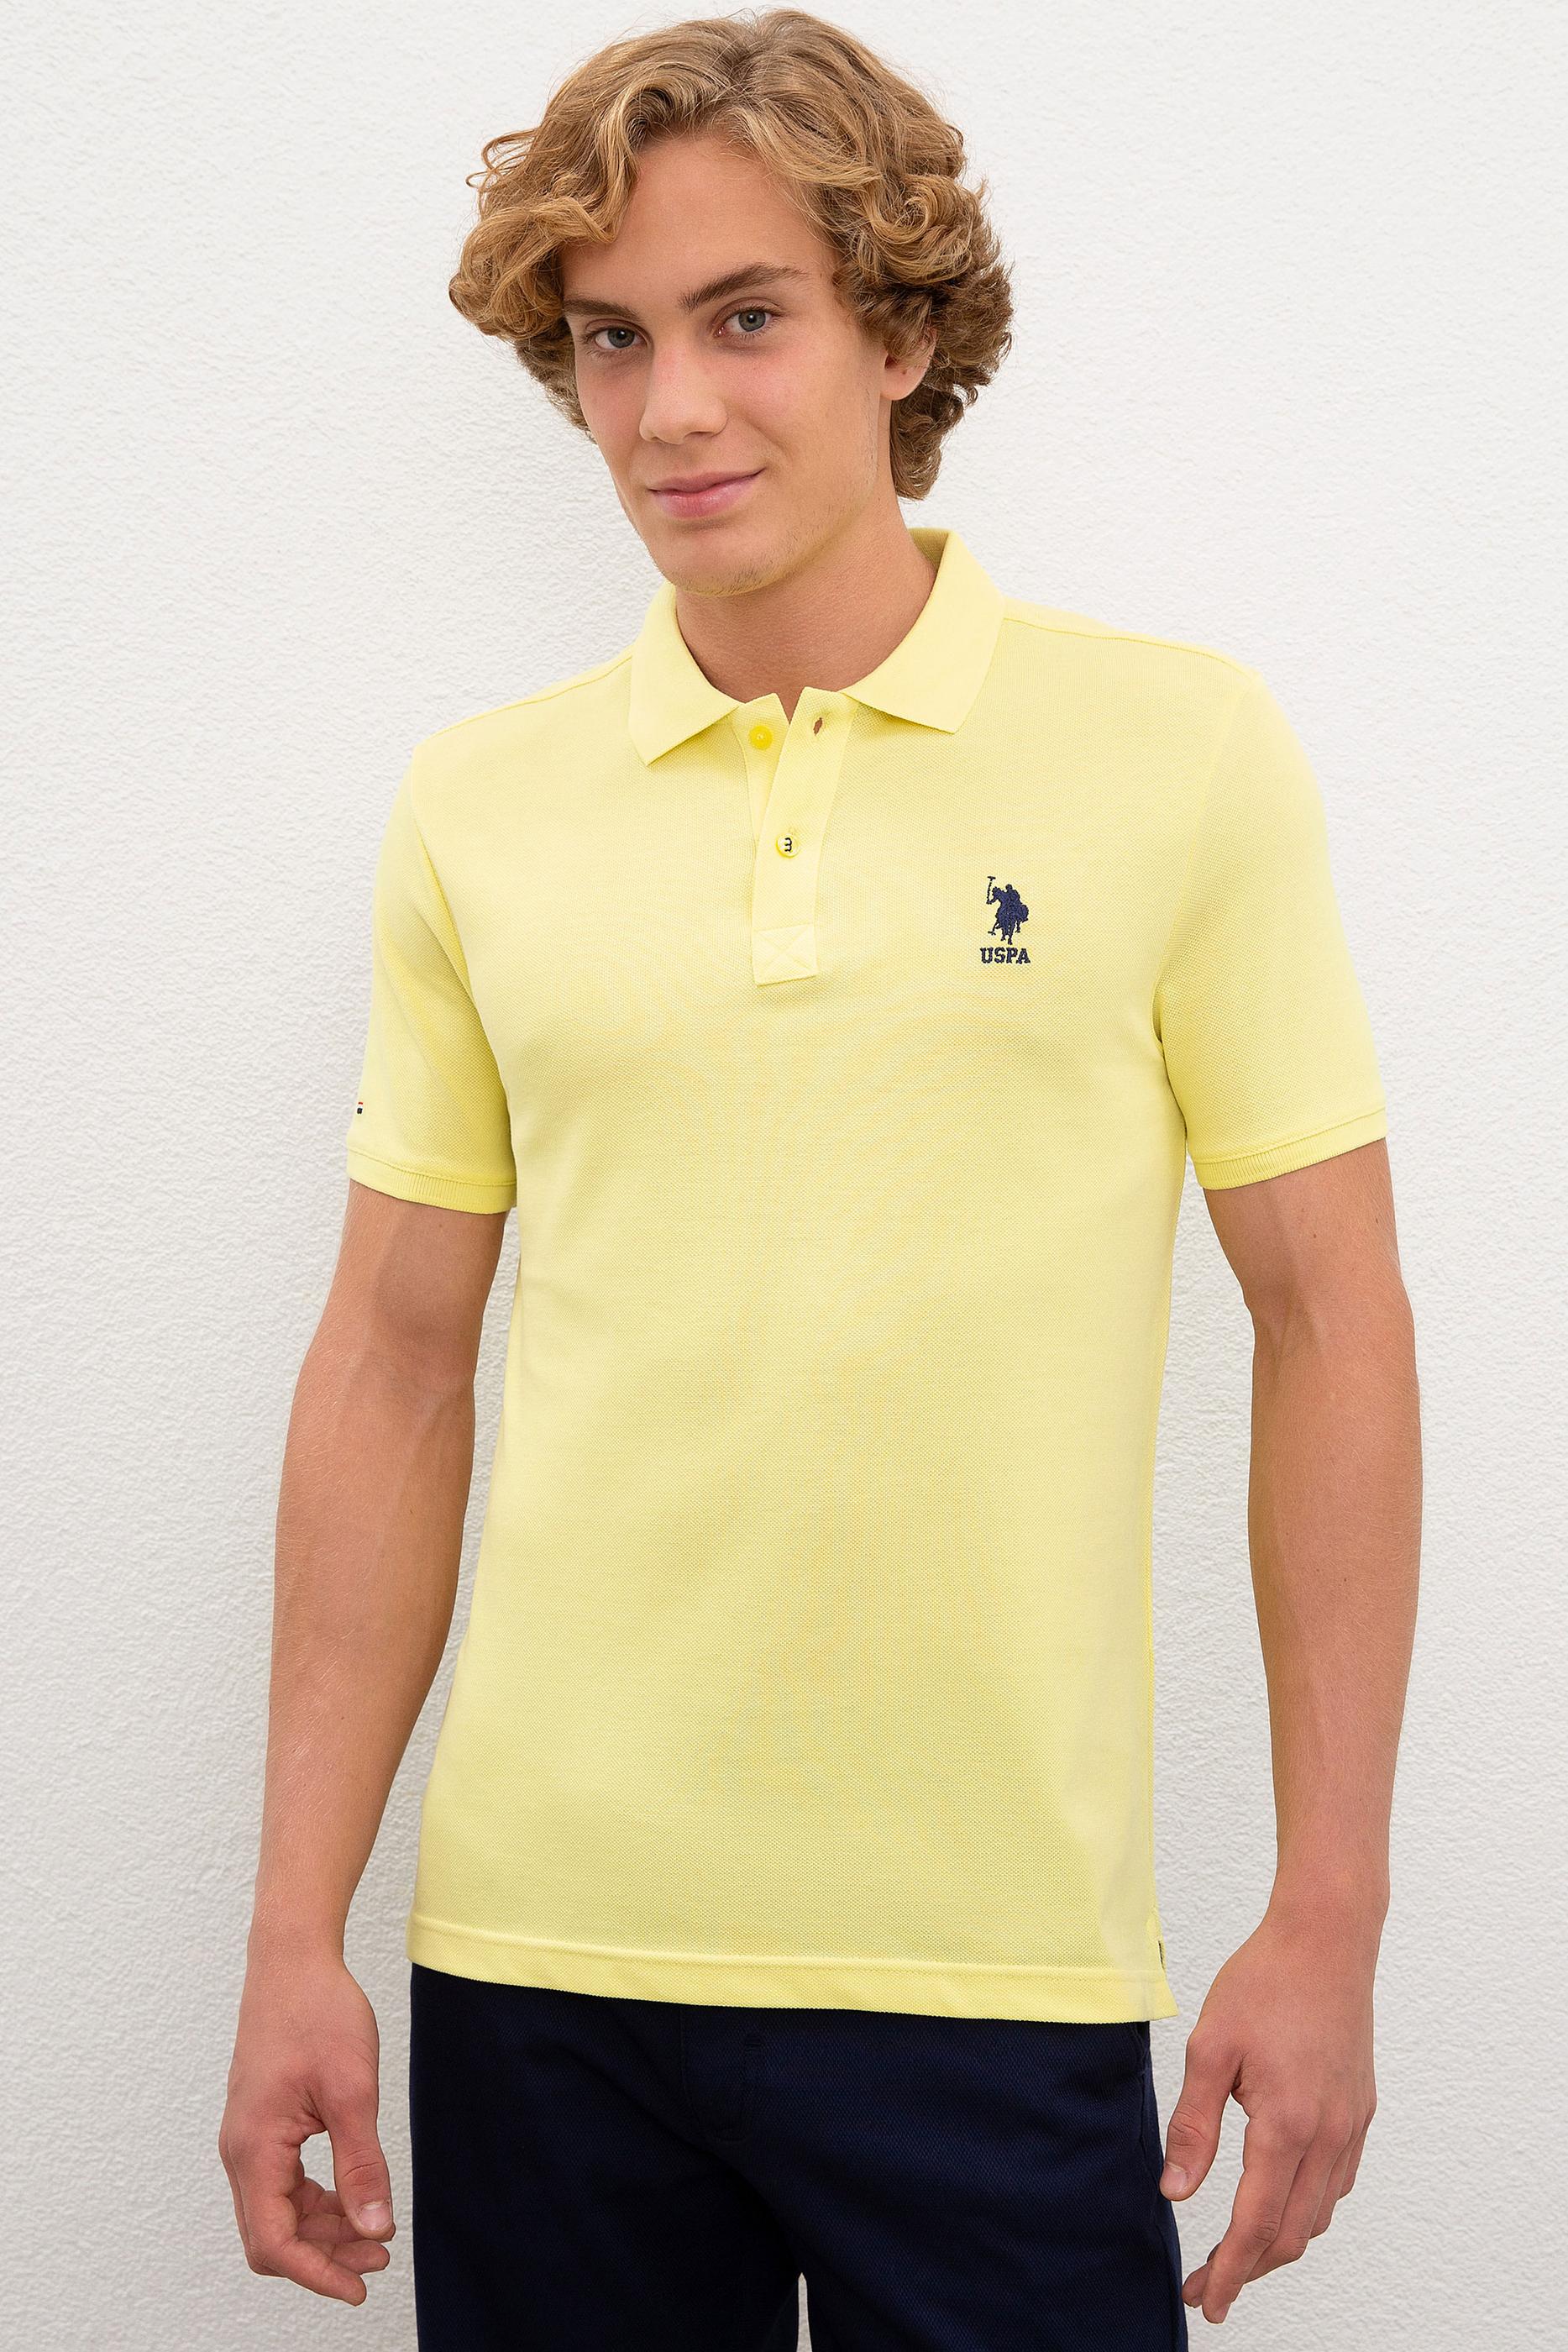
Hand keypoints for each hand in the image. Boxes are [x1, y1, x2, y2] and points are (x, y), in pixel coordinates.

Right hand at [219, 1944, 396, 2304]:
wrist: (293, 1960)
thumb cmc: (318, 2012)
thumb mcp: (353, 2091)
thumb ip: (361, 2165)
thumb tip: (375, 2226)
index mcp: (254, 2148)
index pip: (274, 2241)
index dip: (316, 2273)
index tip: (359, 2287)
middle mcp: (240, 2151)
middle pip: (272, 2234)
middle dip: (324, 2255)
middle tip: (381, 2256)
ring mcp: (248, 2138)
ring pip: (278, 2211)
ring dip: (323, 2230)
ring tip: (375, 2230)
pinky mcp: (261, 2125)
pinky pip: (282, 2183)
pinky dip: (317, 2200)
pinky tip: (353, 2196)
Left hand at [1157, 1902, 1378, 2324]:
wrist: (1327, 1938)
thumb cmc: (1264, 1982)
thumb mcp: (1210, 2048)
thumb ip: (1193, 2126)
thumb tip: (1174, 2192)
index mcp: (1287, 2124)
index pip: (1256, 2225)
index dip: (1229, 2273)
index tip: (1205, 2301)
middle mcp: (1328, 2136)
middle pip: (1290, 2235)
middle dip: (1248, 2270)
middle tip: (1206, 2285)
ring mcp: (1351, 2126)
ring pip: (1318, 2216)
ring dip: (1277, 2242)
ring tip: (1235, 2250)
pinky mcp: (1361, 2112)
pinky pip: (1336, 2185)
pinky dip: (1305, 2208)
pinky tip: (1276, 2199)